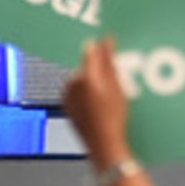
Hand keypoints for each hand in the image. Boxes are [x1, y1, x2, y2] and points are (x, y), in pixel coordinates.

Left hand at [65, 37, 132, 169]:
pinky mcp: (67, 107)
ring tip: (109, 94)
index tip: (109, 43)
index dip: (101, 48)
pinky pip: (76, 92)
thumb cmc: (113, 118)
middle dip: (98, 68)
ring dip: (93, 80)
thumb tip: (105, 41)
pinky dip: (87, 92)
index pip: (90, 53)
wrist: (103, 144)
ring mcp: (67, 97)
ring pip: (81, 79)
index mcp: (84, 77)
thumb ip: (109, 62)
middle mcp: (71, 85)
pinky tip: (100, 103)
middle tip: (115, 77)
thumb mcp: (118, 87)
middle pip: (85, 67)